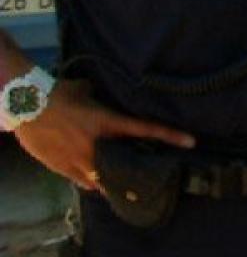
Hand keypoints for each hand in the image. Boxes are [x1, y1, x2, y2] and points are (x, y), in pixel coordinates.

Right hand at [14, 78, 194, 192]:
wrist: (28, 106)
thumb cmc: (60, 93)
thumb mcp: (88, 91)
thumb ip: (103, 97)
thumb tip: (114, 92)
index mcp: (107, 122)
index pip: (145, 130)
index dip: (170, 136)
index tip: (191, 142)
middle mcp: (97, 144)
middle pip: (128, 162)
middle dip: (142, 169)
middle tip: (157, 172)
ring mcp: (78, 158)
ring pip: (105, 178)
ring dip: (117, 179)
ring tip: (131, 182)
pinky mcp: (62, 167)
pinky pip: (83, 181)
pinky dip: (93, 182)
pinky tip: (101, 183)